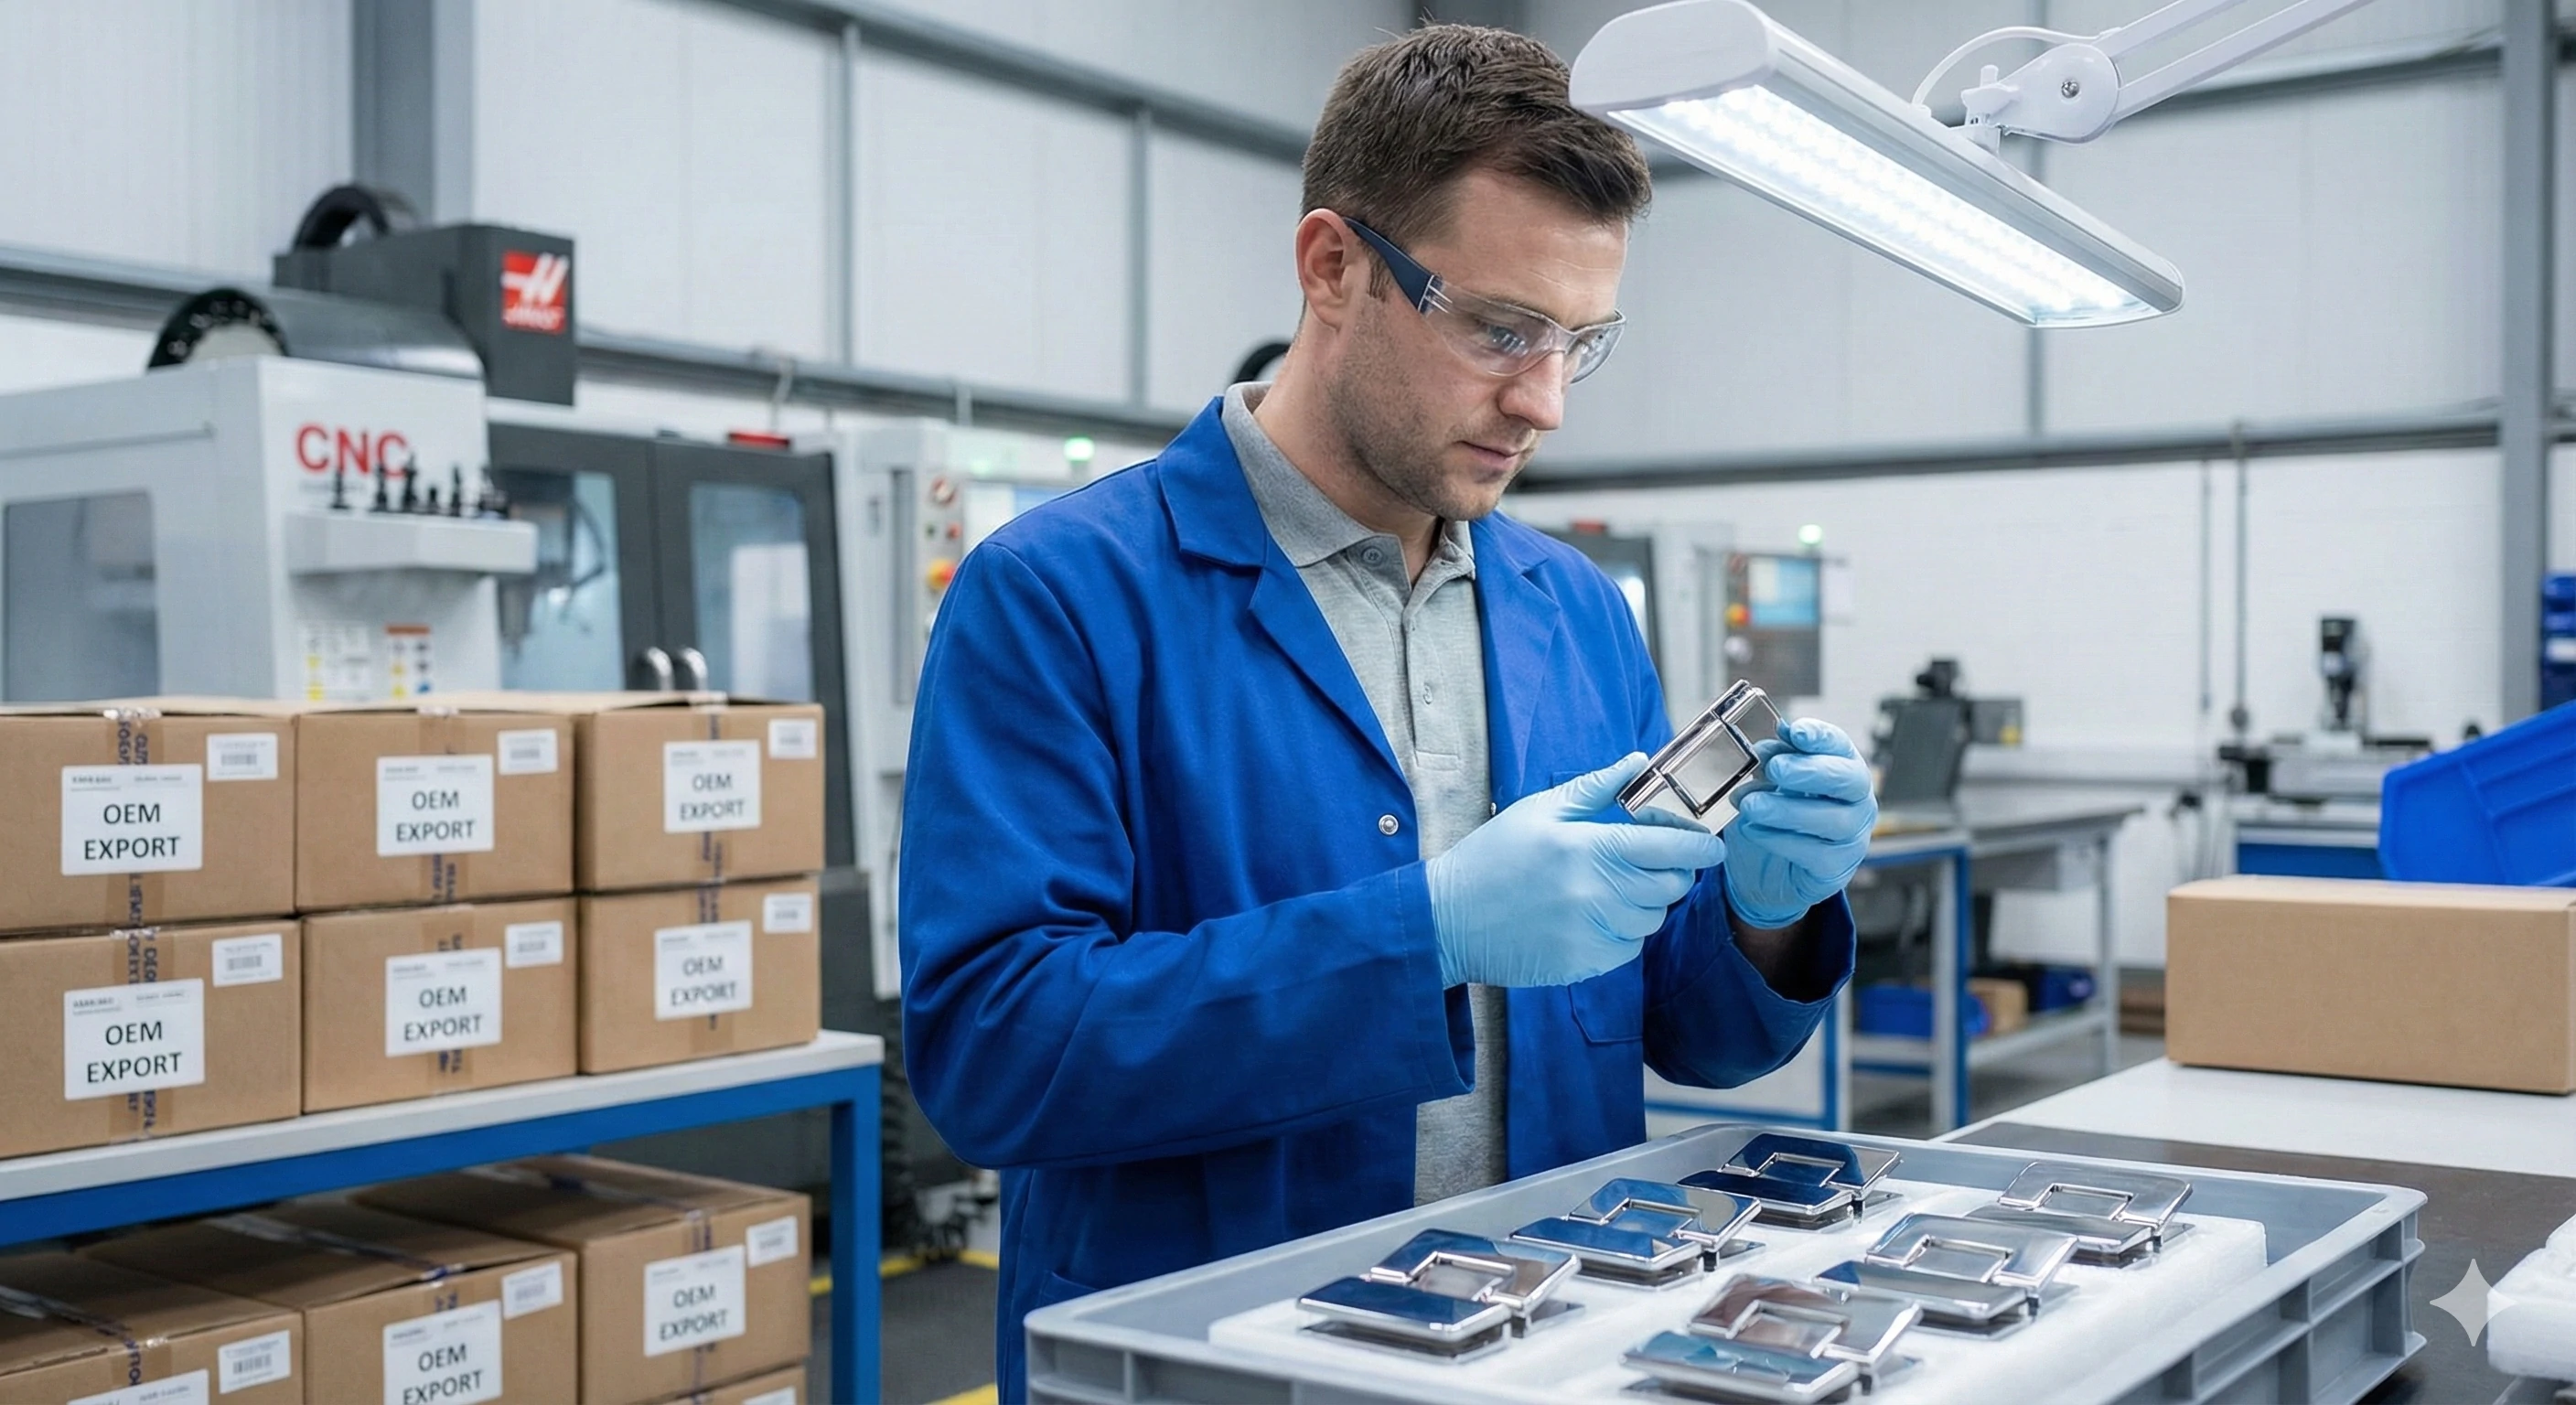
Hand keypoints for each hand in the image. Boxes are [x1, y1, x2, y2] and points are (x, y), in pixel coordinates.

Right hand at [1426, 753, 1726, 987]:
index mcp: (1588, 848)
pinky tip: (1587, 918)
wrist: (1448, 919)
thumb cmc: (1493, 857)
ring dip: (1642, 904)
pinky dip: (1620, 933)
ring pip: (1652, 919)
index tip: (1712, 846)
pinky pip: (1629, 948)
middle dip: (1669, 873)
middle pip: (1671, 887)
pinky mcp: (1585, 964)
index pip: (1670, 849)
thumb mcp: (1538, 811)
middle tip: (1643, 862)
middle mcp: (1597, 893)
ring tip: (1604, 889)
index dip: (1700, 847)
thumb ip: (1595, 788)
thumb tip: (1639, 763)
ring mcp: (1592, 933)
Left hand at [1722, 719, 1877, 928]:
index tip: (1795, 732)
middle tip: (1776, 768)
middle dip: (1812, 771)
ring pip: (1833, 820)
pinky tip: (1752, 830)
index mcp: (1842, 769)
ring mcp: (1852, 838)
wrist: (1761, 870)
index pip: (1841, 746)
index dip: (1821, 737)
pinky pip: (1814, 854)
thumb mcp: (1767, 783)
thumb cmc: (1772, 816)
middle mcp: (1857, 801)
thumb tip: (1765, 748)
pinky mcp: (1835, 869)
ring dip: (1788, 810)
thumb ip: (1771, 761)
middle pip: (1850, 779)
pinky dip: (1779, 840)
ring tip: (1751, 805)